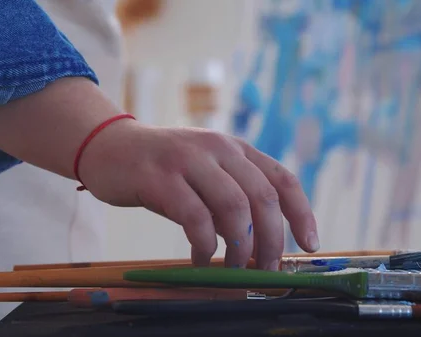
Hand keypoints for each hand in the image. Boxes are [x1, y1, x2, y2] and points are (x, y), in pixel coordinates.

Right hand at [0, 77, 318, 269]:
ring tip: (236, 269)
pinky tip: (202, 260)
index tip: (310, 245)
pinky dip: (205, 246)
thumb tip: (262, 246)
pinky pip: (195, 218)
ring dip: (242, 247)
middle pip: (263, 198)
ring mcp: (188, 160)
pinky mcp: (159, 177)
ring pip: (234, 207)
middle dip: (273, 241)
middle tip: (268, 271)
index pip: (282, 179)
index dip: (301, 213)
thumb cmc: (164, 170)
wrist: (110, 147)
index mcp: (236, 149)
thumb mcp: (206, 174)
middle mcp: (218, 149)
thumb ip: (231, 200)